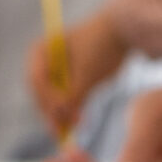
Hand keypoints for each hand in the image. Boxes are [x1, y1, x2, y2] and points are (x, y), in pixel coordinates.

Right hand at [26, 12, 128, 138]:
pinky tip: (79, 122)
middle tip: (63, 131)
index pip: (37, 81)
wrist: (125, 30)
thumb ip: (72, 96)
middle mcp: (42, 60)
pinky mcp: (67, 78)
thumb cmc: (103, 47)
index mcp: (40, 50)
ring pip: (52, 98)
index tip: (63, 115)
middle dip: (53, 112)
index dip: (48, 101)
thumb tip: (60, 118)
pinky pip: (64, 97)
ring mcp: (53, 70)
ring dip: (62, 113)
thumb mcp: (88, 74)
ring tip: (74, 128)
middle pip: (41, 92)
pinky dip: (70, 108)